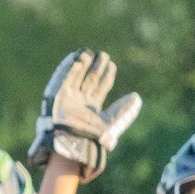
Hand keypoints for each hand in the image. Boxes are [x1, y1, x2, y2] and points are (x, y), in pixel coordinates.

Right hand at [26, 49, 141, 176]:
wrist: (72, 140)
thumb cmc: (92, 136)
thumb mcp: (113, 123)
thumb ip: (125, 111)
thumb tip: (136, 97)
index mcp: (94, 107)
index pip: (101, 87)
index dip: (107, 76)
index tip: (112, 65)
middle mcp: (81, 101)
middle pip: (90, 79)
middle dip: (96, 67)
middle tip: (103, 55)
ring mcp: (69, 98)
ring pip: (77, 77)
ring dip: (83, 65)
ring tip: (89, 53)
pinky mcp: (58, 95)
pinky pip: (64, 78)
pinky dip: (69, 68)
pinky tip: (76, 58)